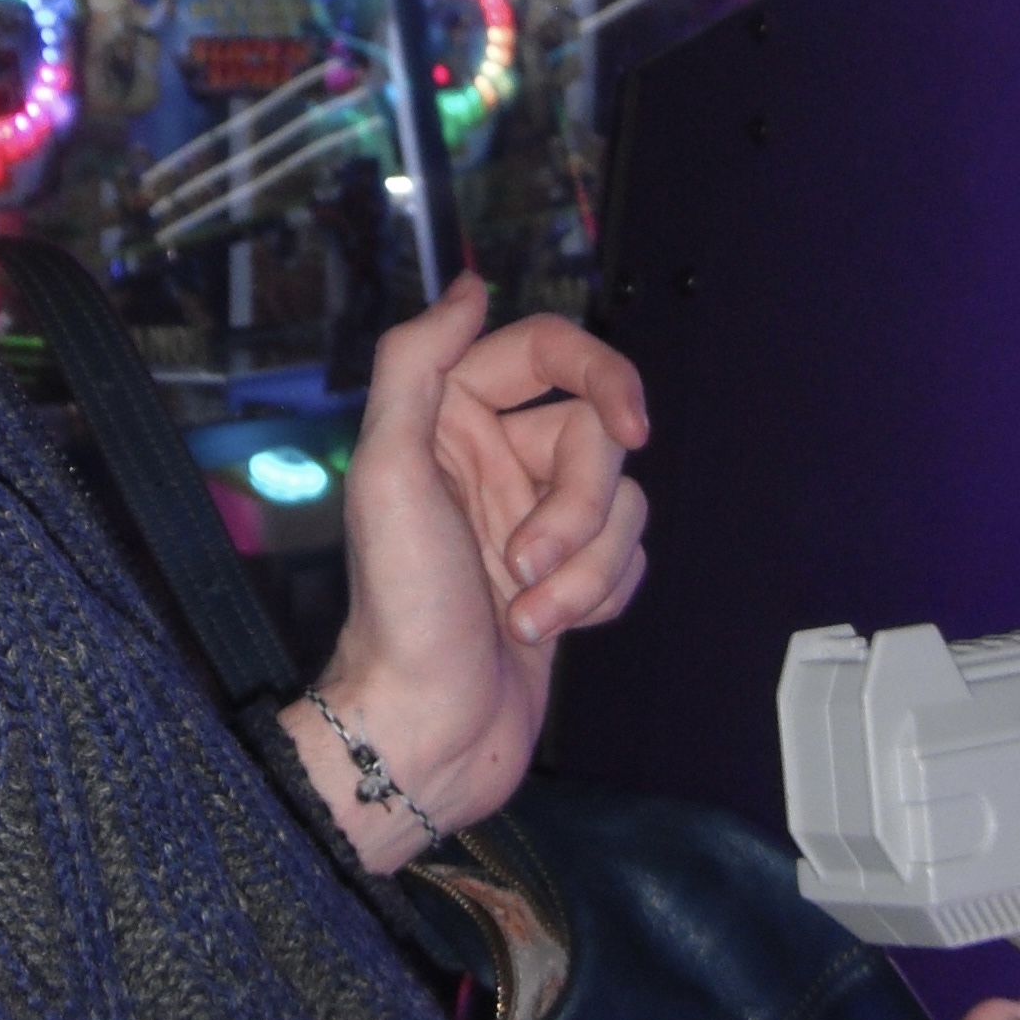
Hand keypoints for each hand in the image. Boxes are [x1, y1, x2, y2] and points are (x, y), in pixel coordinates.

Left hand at [282, 274, 647, 869]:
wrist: (425, 731)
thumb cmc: (401, 609)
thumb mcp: (388, 471)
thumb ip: (418, 364)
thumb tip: (471, 288)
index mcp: (450, 420)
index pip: (549, 352)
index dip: (602, 376)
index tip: (631, 426)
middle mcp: (495, 461)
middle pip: (596, 437)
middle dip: (577, 509)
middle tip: (525, 564)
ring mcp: (535, 521)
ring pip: (621, 505)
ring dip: (583, 568)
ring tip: (524, 615)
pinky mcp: (569, 578)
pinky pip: (628, 559)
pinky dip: (598, 597)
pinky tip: (547, 631)